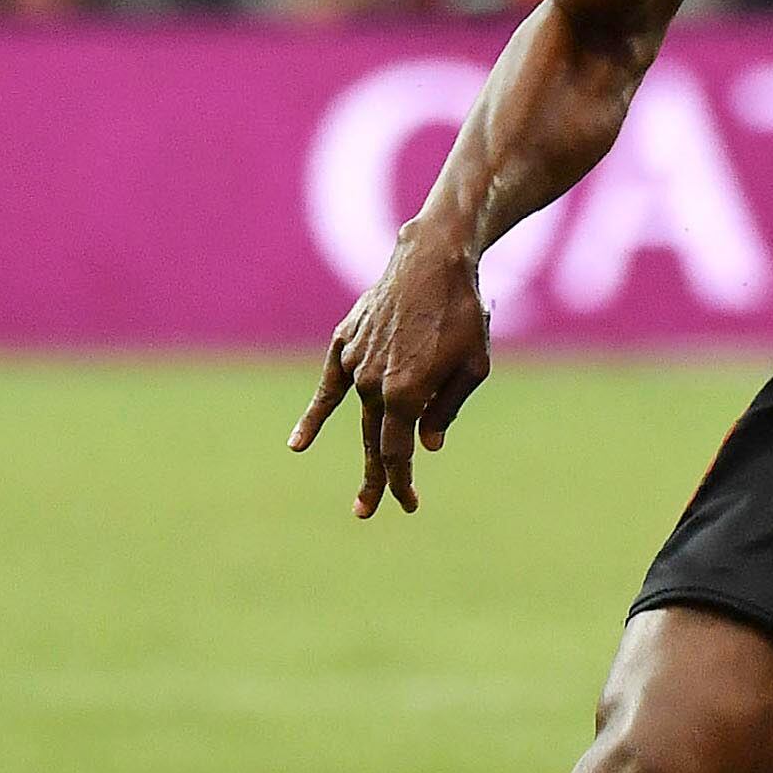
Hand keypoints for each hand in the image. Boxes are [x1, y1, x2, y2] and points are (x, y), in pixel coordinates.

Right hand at [287, 224, 492, 516]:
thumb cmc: (463, 313)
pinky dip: (314, 417)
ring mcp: (355, 364)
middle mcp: (374, 384)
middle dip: (378, 480)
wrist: (431, 260)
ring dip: (367, 451)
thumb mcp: (474, 366)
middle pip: (375, 444)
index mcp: (407, 393)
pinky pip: (328, 388)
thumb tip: (425, 446)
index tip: (408, 504)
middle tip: (369, 512)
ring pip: (361, 416)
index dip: (402, 482)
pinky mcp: (344, 345)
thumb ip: (446, 408)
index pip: (399, 452)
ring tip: (365, 492)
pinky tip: (299, 444)